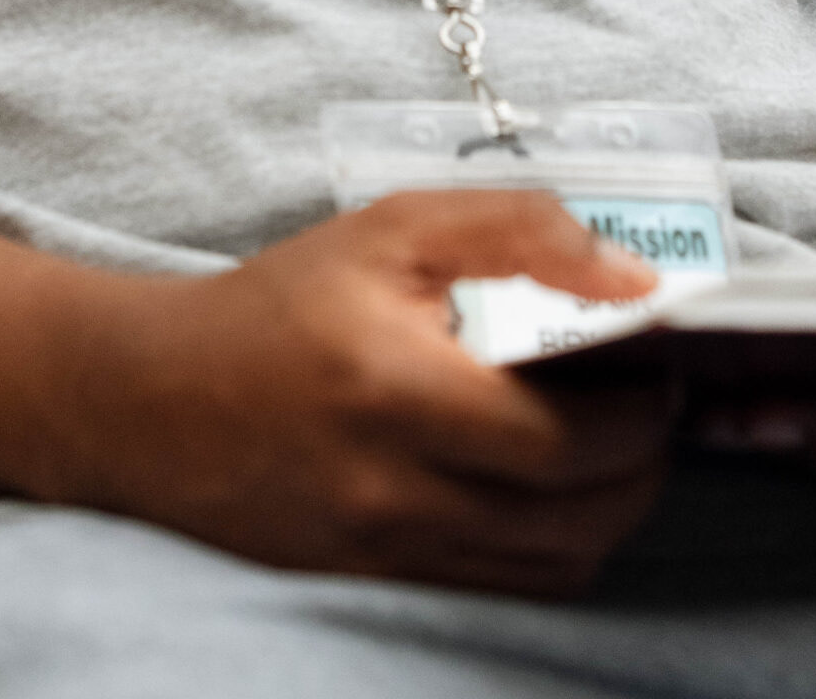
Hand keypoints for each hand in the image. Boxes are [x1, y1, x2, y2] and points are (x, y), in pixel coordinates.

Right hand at [46, 192, 674, 597]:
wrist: (153, 401)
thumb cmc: (283, 302)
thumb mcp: (394, 227)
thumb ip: (521, 231)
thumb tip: (635, 279)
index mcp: (398, 391)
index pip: (570, 444)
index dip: (644, 412)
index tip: (662, 364)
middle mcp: (394, 493)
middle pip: (579, 520)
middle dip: (644, 464)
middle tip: (653, 401)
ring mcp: (387, 557)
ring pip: (555, 567)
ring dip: (610, 511)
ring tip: (611, 441)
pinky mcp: (381, 588)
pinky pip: (507, 588)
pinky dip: (554, 545)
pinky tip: (549, 485)